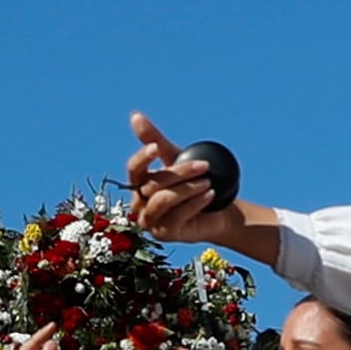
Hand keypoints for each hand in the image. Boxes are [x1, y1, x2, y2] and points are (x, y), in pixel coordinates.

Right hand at [123, 113, 236, 243]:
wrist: (216, 212)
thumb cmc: (192, 183)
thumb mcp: (177, 159)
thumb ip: (155, 140)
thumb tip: (134, 115)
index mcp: (139, 184)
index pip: (134, 169)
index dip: (142, 158)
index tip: (156, 148)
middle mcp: (139, 203)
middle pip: (154, 184)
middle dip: (180, 172)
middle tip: (204, 165)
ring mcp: (150, 221)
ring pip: (164, 200)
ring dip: (187, 189)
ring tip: (207, 181)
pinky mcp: (164, 234)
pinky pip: (177, 215)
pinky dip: (195, 203)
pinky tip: (209, 194)